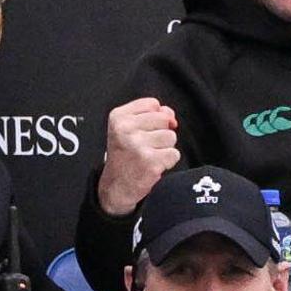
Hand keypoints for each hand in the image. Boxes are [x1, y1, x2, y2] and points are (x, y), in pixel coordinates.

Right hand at [97, 98, 179, 217]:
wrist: (116, 187)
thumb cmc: (125, 156)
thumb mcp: (129, 129)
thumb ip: (152, 115)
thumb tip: (171, 116)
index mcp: (118, 117)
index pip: (153, 104)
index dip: (154, 118)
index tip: (141, 131)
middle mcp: (126, 129)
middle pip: (164, 119)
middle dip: (160, 133)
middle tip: (144, 146)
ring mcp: (138, 145)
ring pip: (171, 136)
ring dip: (164, 148)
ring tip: (148, 156)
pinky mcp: (150, 161)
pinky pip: (174, 154)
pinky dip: (167, 162)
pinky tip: (153, 166)